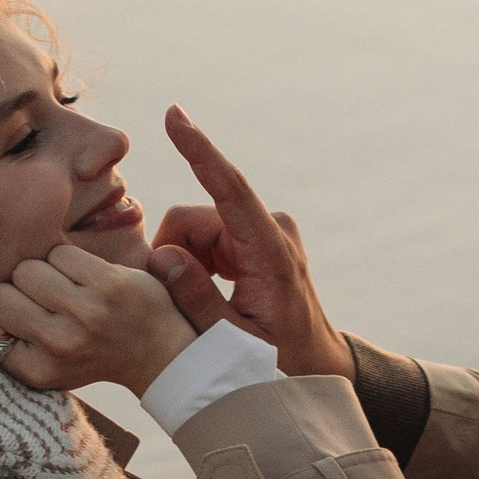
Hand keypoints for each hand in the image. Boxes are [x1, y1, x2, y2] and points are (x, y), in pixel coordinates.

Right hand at [0, 243, 195, 397]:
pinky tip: (81, 276)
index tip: (2, 318)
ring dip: (38, 272)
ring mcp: (85, 312)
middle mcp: (59, 344)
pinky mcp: (108, 283)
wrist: (157, 351)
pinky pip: (59, 253)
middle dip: (11, 291)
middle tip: (36, 300)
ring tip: (61, 288)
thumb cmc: (92, 355)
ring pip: (26, 269)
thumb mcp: (47, 369)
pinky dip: (65, 259)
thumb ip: (10, 345)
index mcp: (38, 370)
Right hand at [149, 109, 354, 379]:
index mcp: (271, 254)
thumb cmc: (277, 363)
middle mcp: (271, 229)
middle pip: (192, 219)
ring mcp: (264, 230)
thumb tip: (164, 256)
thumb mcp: (231, 344)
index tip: (175, 114)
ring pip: (193, 230)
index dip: (198, 150)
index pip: (230, 190)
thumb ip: (196, 300)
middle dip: (173, 256)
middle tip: (178, 304)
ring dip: (185, 264)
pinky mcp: (255, 236)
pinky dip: (195, 264)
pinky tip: (212, 294)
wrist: (314, 364)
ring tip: (204, 306)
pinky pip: (205, 237)